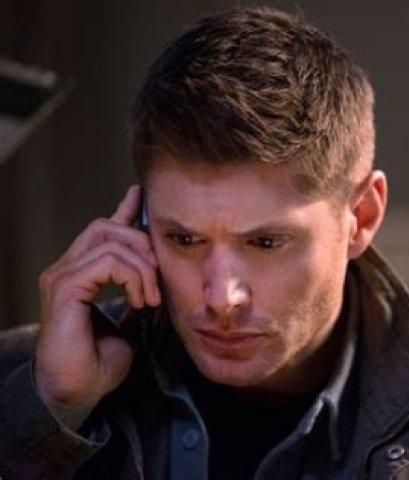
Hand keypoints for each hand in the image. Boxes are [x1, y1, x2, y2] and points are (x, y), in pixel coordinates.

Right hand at [34, 185, 160, 420]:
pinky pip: (106, 261)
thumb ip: (138, 294)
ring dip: (143, 266)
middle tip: (159, 275)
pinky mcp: (65, 288)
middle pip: (107, 226)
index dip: (125, 211)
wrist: (76, 391)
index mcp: (83, 274)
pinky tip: (140, 300)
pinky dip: (132, 277)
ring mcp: (63, 276)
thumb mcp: (129, 321)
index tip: (142, 196)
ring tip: (151, 297)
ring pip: (110, 240)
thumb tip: (158, 281)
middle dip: (142, 242)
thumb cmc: (98, 362)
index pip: (103, 231)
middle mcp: (68, 269)